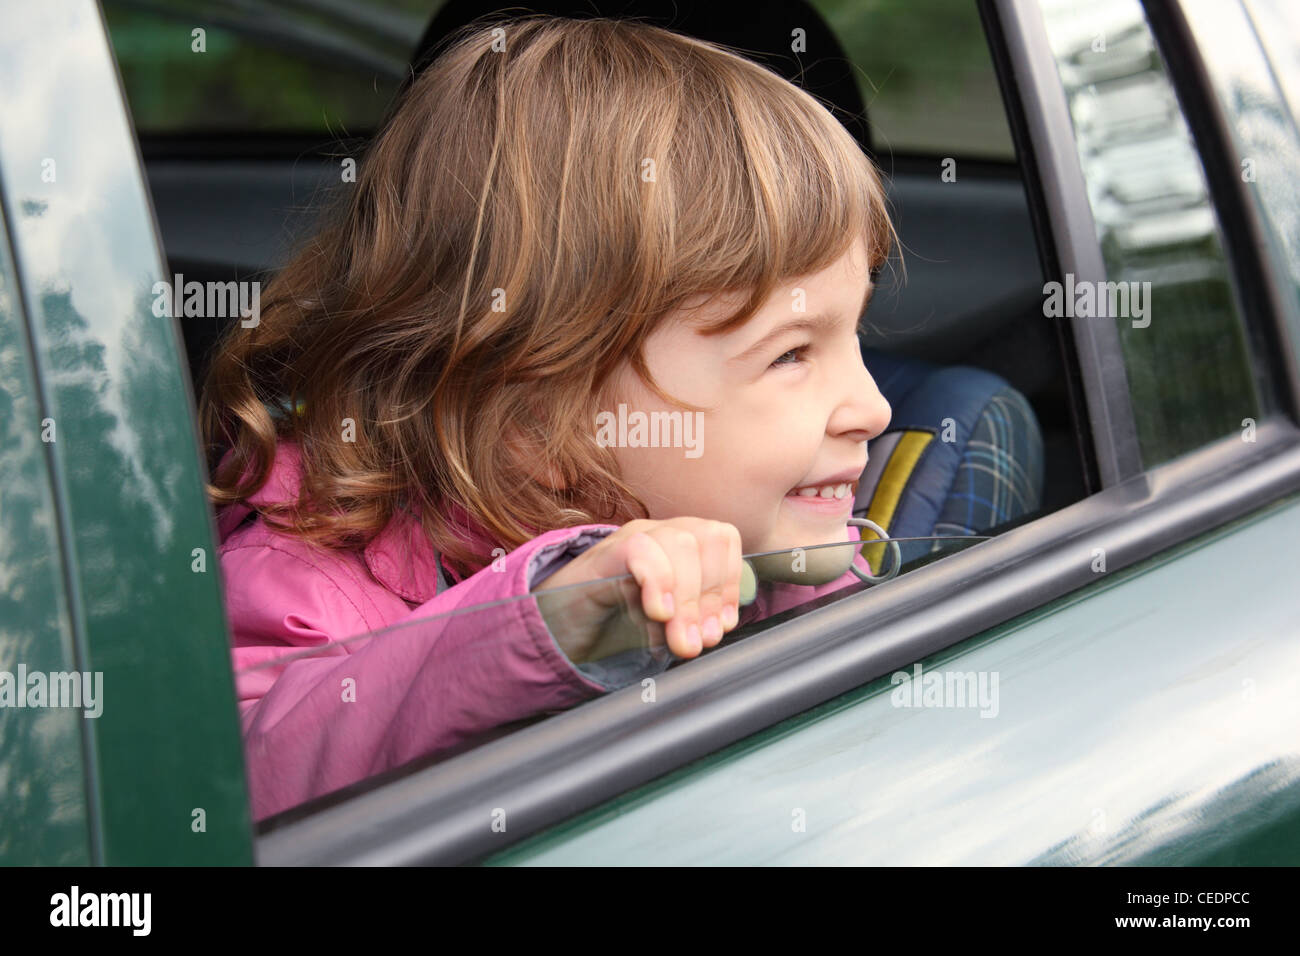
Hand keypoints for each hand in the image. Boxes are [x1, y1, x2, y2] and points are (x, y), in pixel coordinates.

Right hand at [531, 518, 744, 663]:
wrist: (550, 627)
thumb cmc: (609, 624)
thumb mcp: (658, 623)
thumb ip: (686, 621)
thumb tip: (712, 630)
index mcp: (677, 545)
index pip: (721, 540)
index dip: (729, 582)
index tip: (720, 625)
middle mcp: (657, 533)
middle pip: (709, 538)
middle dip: (712, 595)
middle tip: (698, 641)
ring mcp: (630, 538)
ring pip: (682, 543)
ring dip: (689, 599)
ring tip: (680, 640)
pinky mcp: (603, 553)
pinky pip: (641, 550)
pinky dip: (659, 582)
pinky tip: (657, 612)